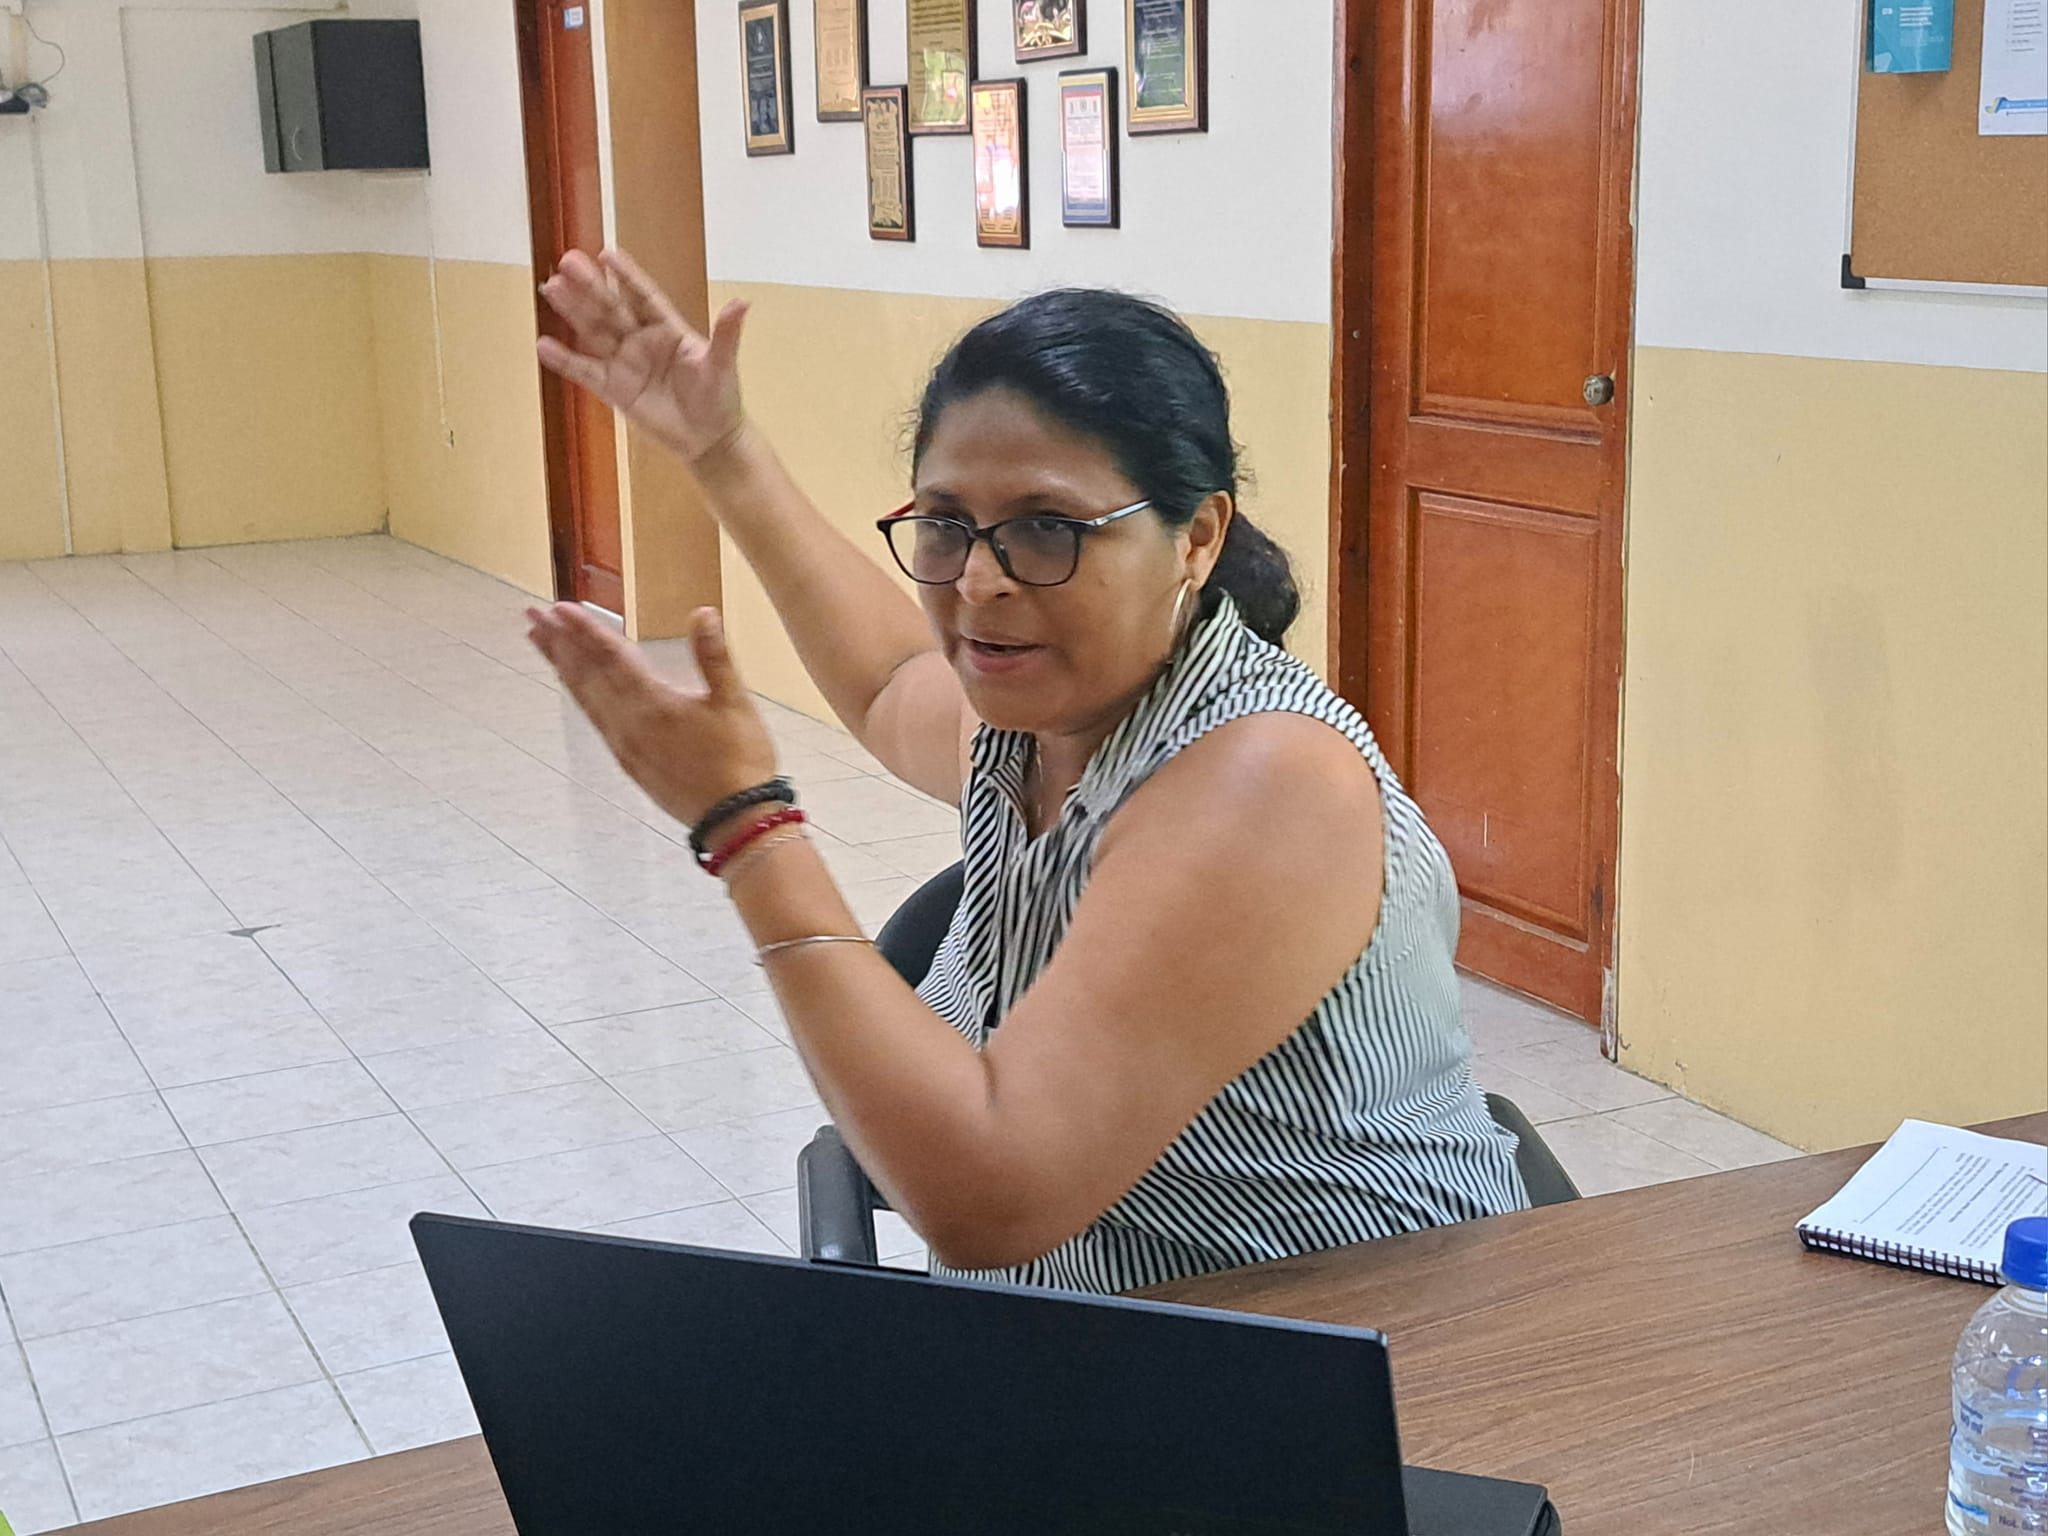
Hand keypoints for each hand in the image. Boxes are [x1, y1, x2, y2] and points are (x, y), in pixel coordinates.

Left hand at [525, 604, 777, 831]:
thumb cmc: (740, 759)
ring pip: (585, 698)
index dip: (585, 629)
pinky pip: (595, 719)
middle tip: (532, 616)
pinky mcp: (629, 761)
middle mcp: (628, 723)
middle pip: (586, 675)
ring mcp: (624, 744)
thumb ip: (714, 656)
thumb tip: (703, 612)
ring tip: (541, 644)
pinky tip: (576, 688)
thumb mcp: (734, 703)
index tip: (559, 607)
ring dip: (562, 667)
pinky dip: (580, 696)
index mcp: (653, 703)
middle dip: (559, 643)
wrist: (734, 819)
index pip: (611, 657)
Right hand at [536, 248, 749, 464]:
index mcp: (669, 329)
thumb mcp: (722, 365)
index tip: (606, 253)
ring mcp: (626, 363)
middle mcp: (643, 340)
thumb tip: (742, 302)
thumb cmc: (720, 398)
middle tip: (566, 262)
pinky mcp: (614, 389)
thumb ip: (726, 334)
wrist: (709, 439)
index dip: (626, 276)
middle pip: (613, 309)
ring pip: (595, 332)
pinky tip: (544, 345)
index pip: (644, 296)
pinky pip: (586, 372)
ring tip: (551, 288)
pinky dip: (565, 360)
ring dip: (573, 311)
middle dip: (590, 287)